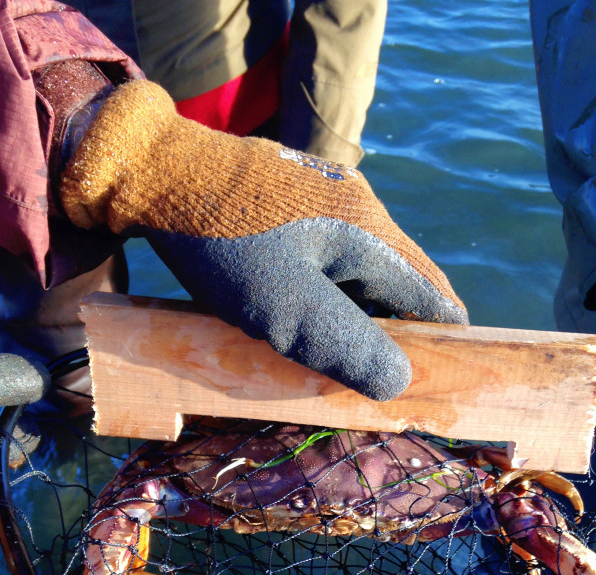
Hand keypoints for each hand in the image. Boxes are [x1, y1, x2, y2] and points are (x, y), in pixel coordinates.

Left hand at [60, 80, 468, 400]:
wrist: (154, 171)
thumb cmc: (222, 245)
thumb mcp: (286, 308)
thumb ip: (346, 346)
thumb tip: (399, 382)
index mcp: (369, 232)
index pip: (432, 294)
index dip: (440, 340)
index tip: (435, 379)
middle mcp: (359, 207)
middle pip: (399, 284)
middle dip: (392, 333)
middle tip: (370, 379)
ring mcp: (326, 197)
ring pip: (361, 271)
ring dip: (355, 314)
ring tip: (329, 354)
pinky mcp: (295, 198)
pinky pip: (330, 255)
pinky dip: (327, 291)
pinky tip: (298, 313)